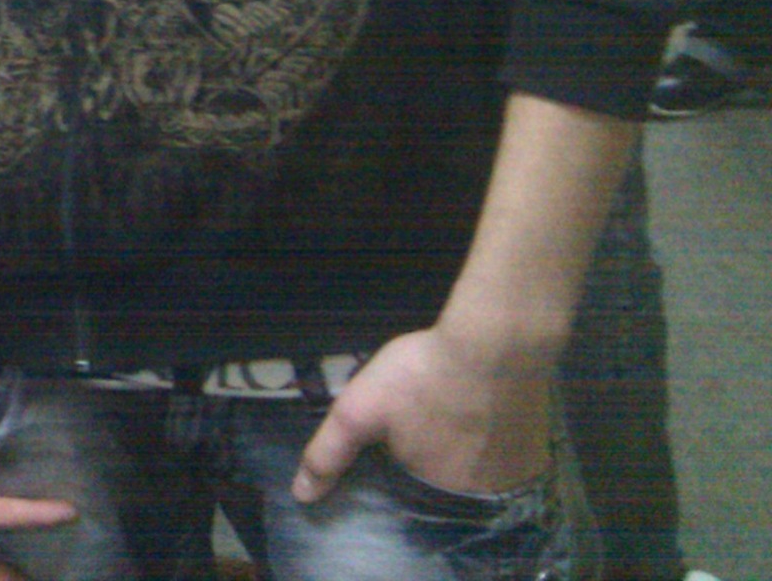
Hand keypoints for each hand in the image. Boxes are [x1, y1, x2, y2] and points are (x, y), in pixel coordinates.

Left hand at [292, 326, 554, 506]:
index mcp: (439, 495)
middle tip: (424, 422)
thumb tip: (302, 496)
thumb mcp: (359, 411)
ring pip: (480, 473)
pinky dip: (492, 442)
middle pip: (449, 487)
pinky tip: (479, 413)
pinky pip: (508, 457)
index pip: (415, 499)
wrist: (496, 344)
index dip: (404, 470)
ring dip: (465, 451)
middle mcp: (484, 499)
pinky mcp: (539, 452)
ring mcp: (518, 477)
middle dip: (433, 460)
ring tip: (447, 416)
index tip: (399, 444)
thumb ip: (330, 453)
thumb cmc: (422, 377)